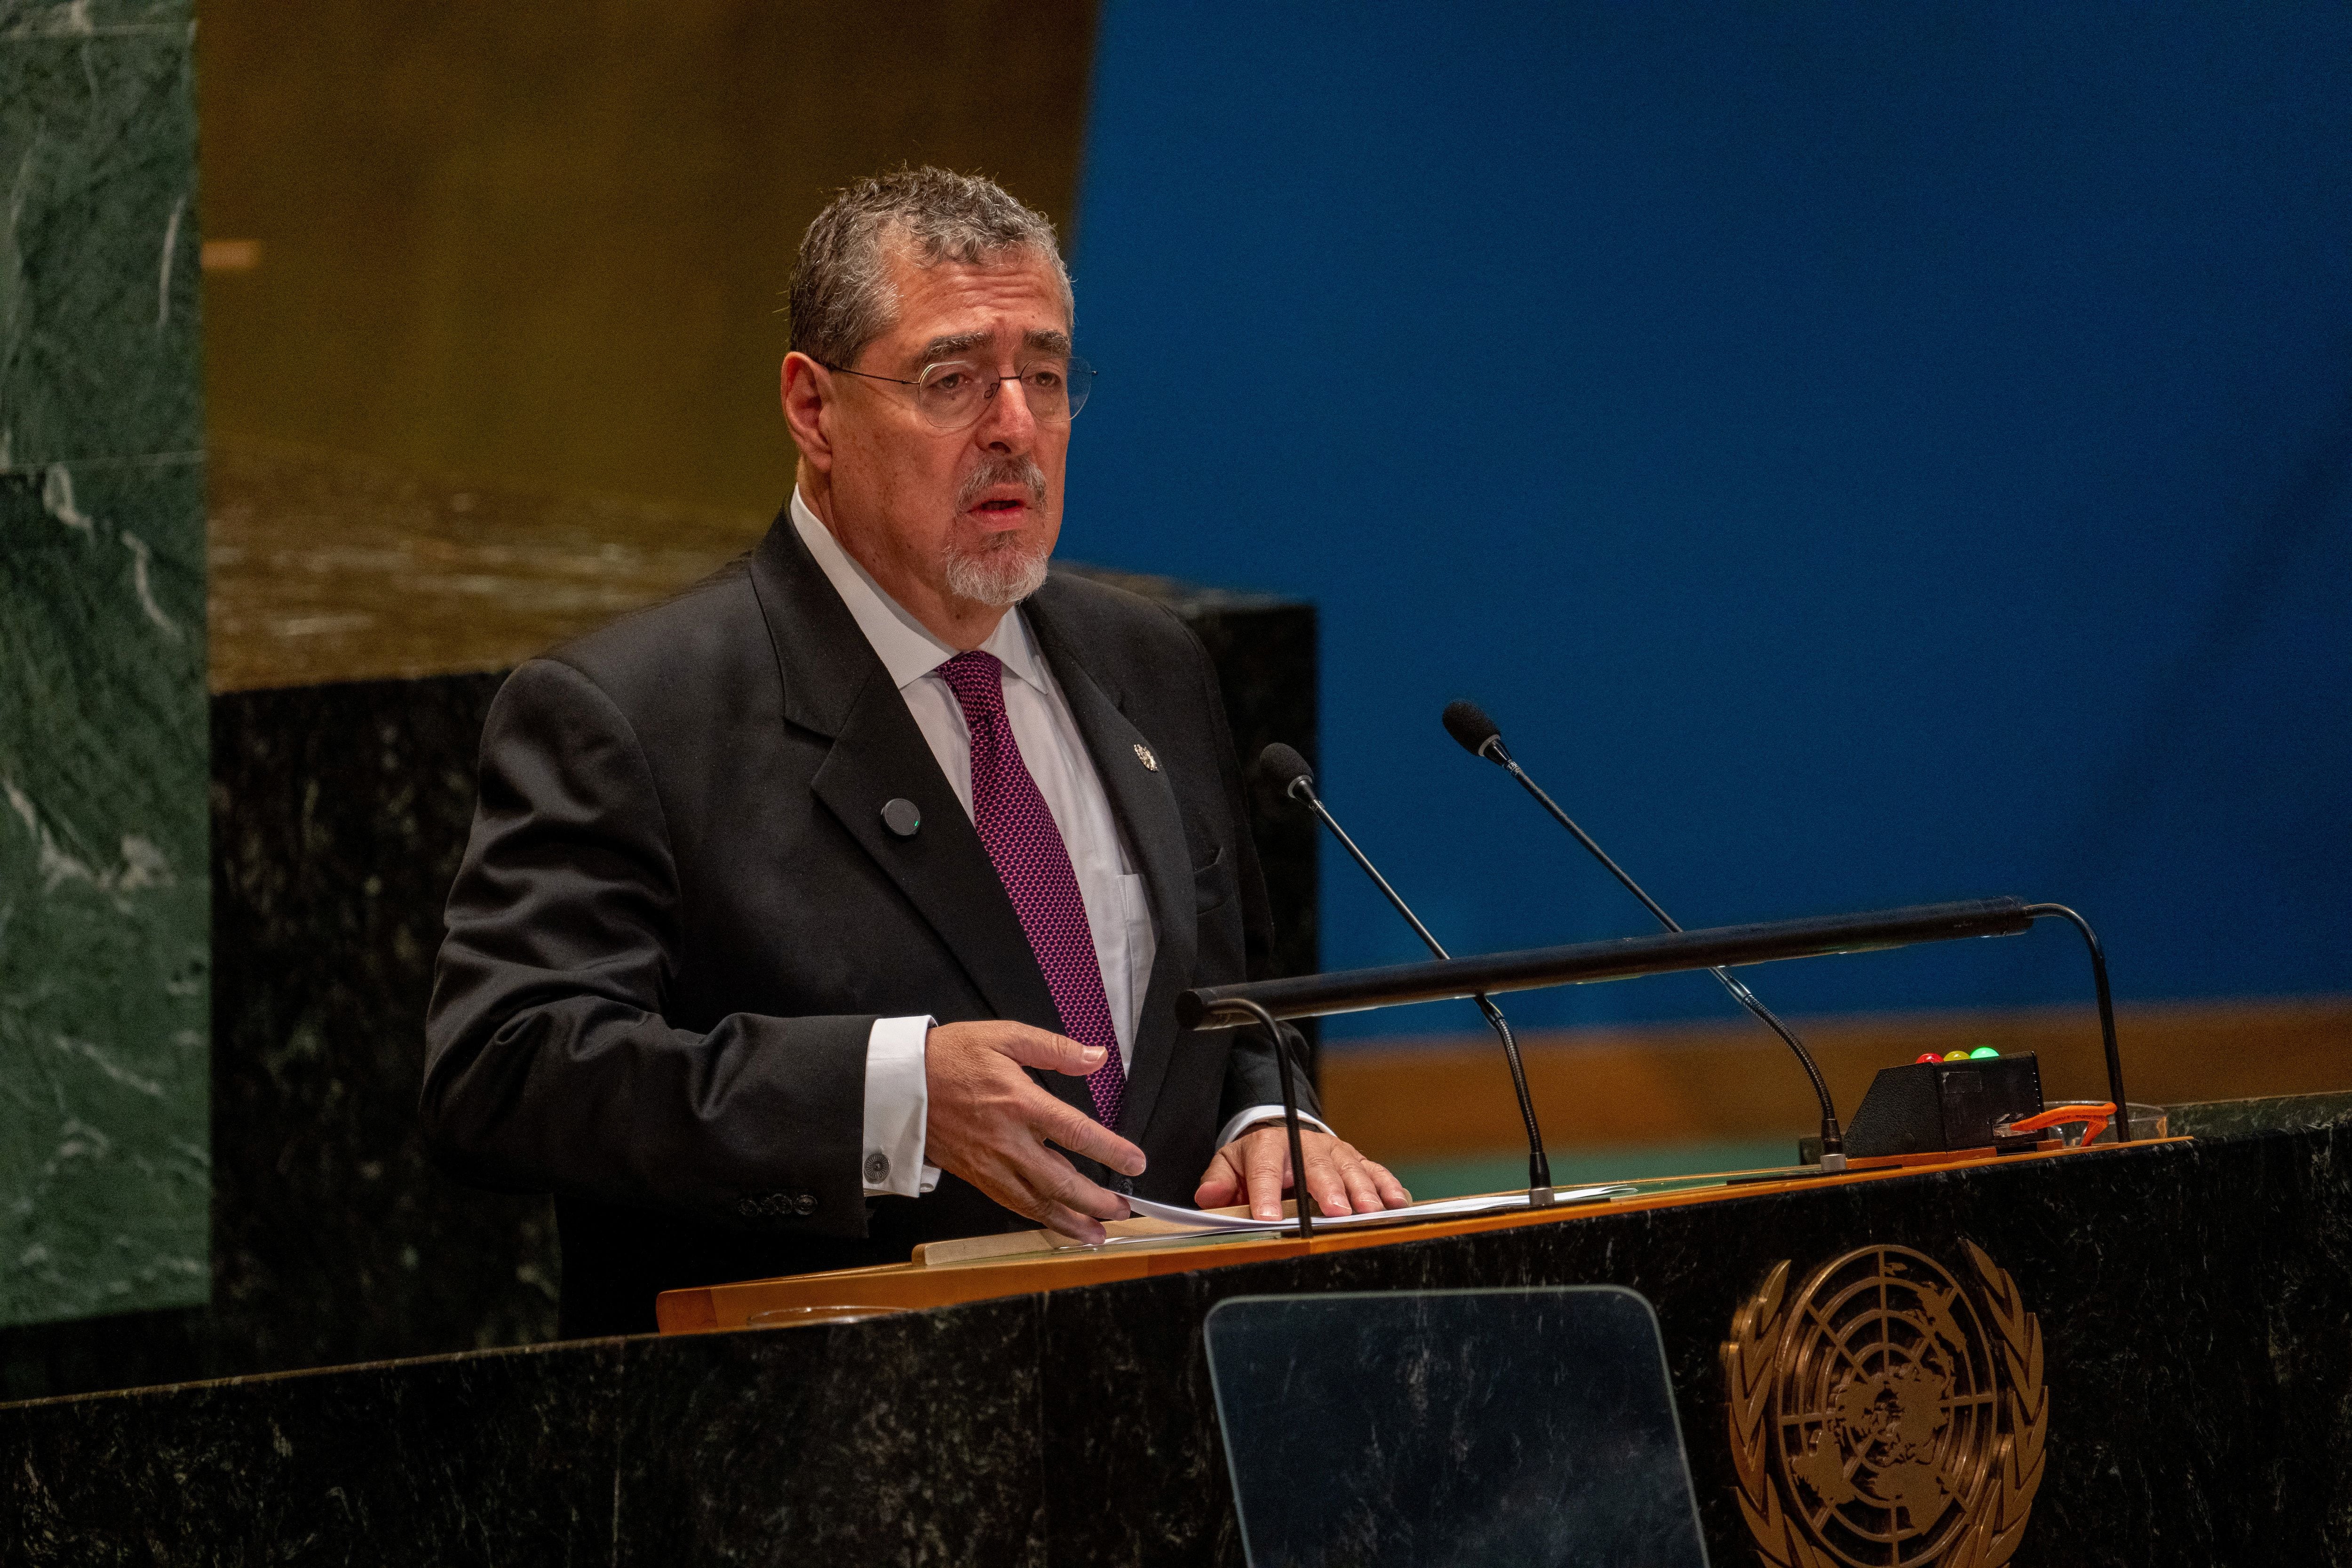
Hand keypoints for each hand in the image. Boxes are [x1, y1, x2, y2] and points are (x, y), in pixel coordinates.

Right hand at [924, 1021, 1146, 1244]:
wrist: (899, 1084)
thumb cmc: (950, 1057)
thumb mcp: (1003, 1035)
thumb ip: (1054, 1048)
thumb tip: (1095, 1056)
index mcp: (1019, 1102)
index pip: (1075, 1132)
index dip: (1110, 1151)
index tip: (1135, 1164)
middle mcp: (1008, 1141)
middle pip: (1061, 1181)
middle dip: (1096, 1201)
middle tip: (1124, 1209)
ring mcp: (991, 1164)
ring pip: (1037, 1203)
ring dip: (1071, 1222)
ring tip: (1099, 1233)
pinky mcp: (977, 1177)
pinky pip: (1014, 1205)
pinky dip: (1040, 1219)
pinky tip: (1057, 1225)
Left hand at [1194, 1125, 1410, 1221]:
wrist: (1283, 1135)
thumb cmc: (1256, 1159)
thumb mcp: (1231, 1163)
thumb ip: (1219, 1180)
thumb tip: (1208, 1196)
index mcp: (1268, 1146)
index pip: (1265, 1169)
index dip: (1266, 1194)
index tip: (1268, 1218)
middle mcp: (1305, 1145)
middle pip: (1316, 1167)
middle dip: (1328, 1190)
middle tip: (1336, 1212)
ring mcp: (1334, 1151)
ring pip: (1351, 1168)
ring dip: (1363, 1191)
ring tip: (1370, 1212)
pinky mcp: (1355, 1159)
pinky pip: (1375, 1170)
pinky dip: (1388, 1187)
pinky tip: (1397, 1204)